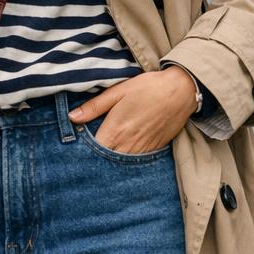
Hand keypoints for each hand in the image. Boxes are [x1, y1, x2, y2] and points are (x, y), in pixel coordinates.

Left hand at [67, 67, 197, 153]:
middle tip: (87, 156)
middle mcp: (128, 146)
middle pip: (106, 162)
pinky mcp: (154, 150)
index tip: (76, 150)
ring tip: (104, 156)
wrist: (181, 91)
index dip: (82, 152)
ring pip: (121, 165)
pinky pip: (136, 162)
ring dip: (112, 162)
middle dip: (96, 160)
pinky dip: (128, 160)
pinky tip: (124, 152)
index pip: (92, 152)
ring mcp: (142, 151)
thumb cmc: (148, 88)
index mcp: (115, 131)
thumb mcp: (118, 92)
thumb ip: (94, 107)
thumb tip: (72, 117)